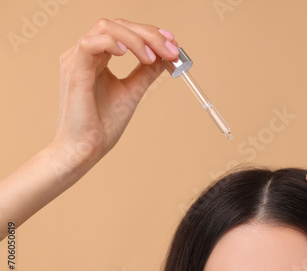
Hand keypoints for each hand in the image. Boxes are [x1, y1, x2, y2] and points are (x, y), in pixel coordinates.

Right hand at [52, 18, 179, 169]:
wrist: (85, 150)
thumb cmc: (102, 125)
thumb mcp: (132, 92)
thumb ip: (146, 72)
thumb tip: (166, 57)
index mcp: (98, 59)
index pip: (125, 32)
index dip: (150, 34)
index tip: (173, 45)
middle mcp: (86, 55)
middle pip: (118, 25)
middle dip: (149, 34)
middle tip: (171, 50)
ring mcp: (77, 60)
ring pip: (106, 28)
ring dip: (136, 38)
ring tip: (153, 57)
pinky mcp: (74, 71)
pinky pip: (89, 43)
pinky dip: (112, 42)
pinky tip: (128, 54)